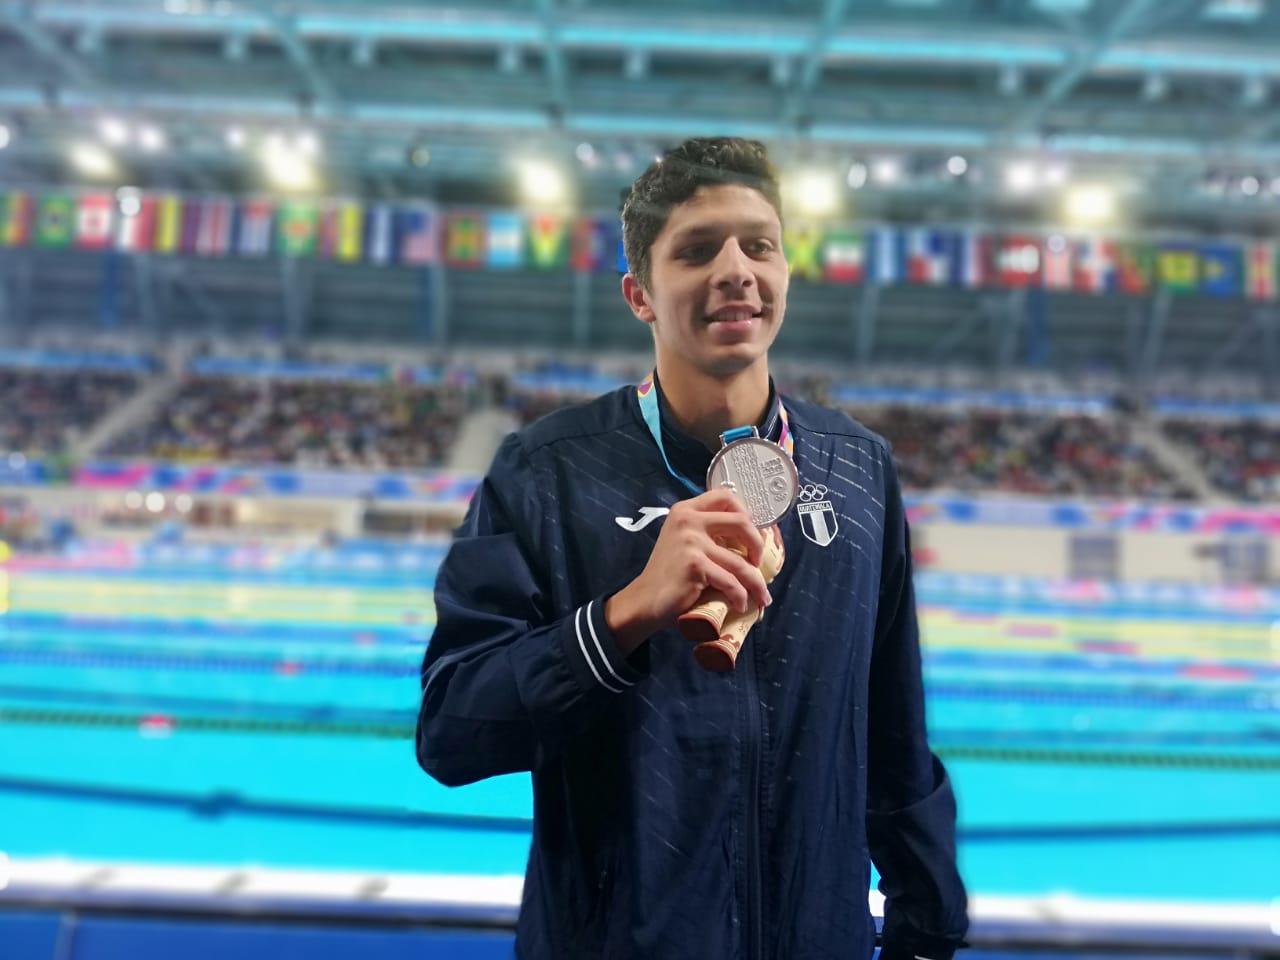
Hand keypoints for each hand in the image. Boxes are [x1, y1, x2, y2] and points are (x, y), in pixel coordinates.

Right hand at [605, 487, 770, 652]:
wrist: (644, 600)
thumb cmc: (669, 574)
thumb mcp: (684, 542)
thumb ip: (707, 532)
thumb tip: (750, 538)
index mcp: (686, 510)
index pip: (726, 496)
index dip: (748, 513)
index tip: (754, 534)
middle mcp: (688, 519)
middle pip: (742, 521)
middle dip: (758, 545)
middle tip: (758, 563)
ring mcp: (691, 541)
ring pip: (741, 561)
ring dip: (757, 582)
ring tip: (761, 596)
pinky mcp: (695, 564)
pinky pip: (731, 582)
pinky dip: (740, 597)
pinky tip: (740, 604)